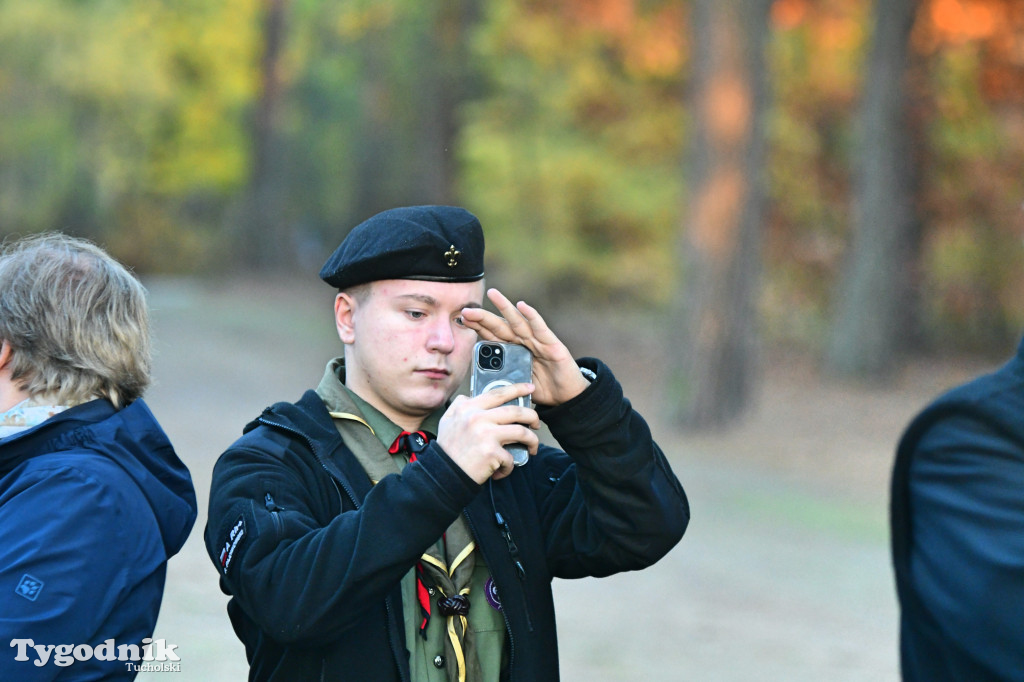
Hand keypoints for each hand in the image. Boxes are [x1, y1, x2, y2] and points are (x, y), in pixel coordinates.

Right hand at [437, 382, 539, 482]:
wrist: (443, 473)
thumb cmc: (447, 449)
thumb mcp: (447, 420)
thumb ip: (459, 406)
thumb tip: (470, 397)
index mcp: (468, 408)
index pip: (498, 393)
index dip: (517, 389)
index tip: (529, 388)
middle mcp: (478, 417)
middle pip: (516, 411)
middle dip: (532, 416)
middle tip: (536, 423)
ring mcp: (486, 434)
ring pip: (522, 432)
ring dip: (532, 441)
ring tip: (532, 447)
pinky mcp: (492, 453)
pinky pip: (511, 458)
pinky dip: (509, 466)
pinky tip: (503, 470)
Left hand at [461, 288, 590, 406]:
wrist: (568, 398)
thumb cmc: (543, 389)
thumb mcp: (517, 384)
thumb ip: (503, 379)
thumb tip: (482, 383)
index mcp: (514, 352)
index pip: (493, 336)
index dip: (479, 327)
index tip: (462, 318)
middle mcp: (525, 343)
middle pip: (501, 327)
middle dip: (484, 317)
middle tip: (467, 309)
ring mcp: (539, 342)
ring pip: (519, 322)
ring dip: (505, 307)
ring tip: (493, 294)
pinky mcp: (553, 345)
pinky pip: (541, 329)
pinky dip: (532, 316)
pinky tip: (522, 305)